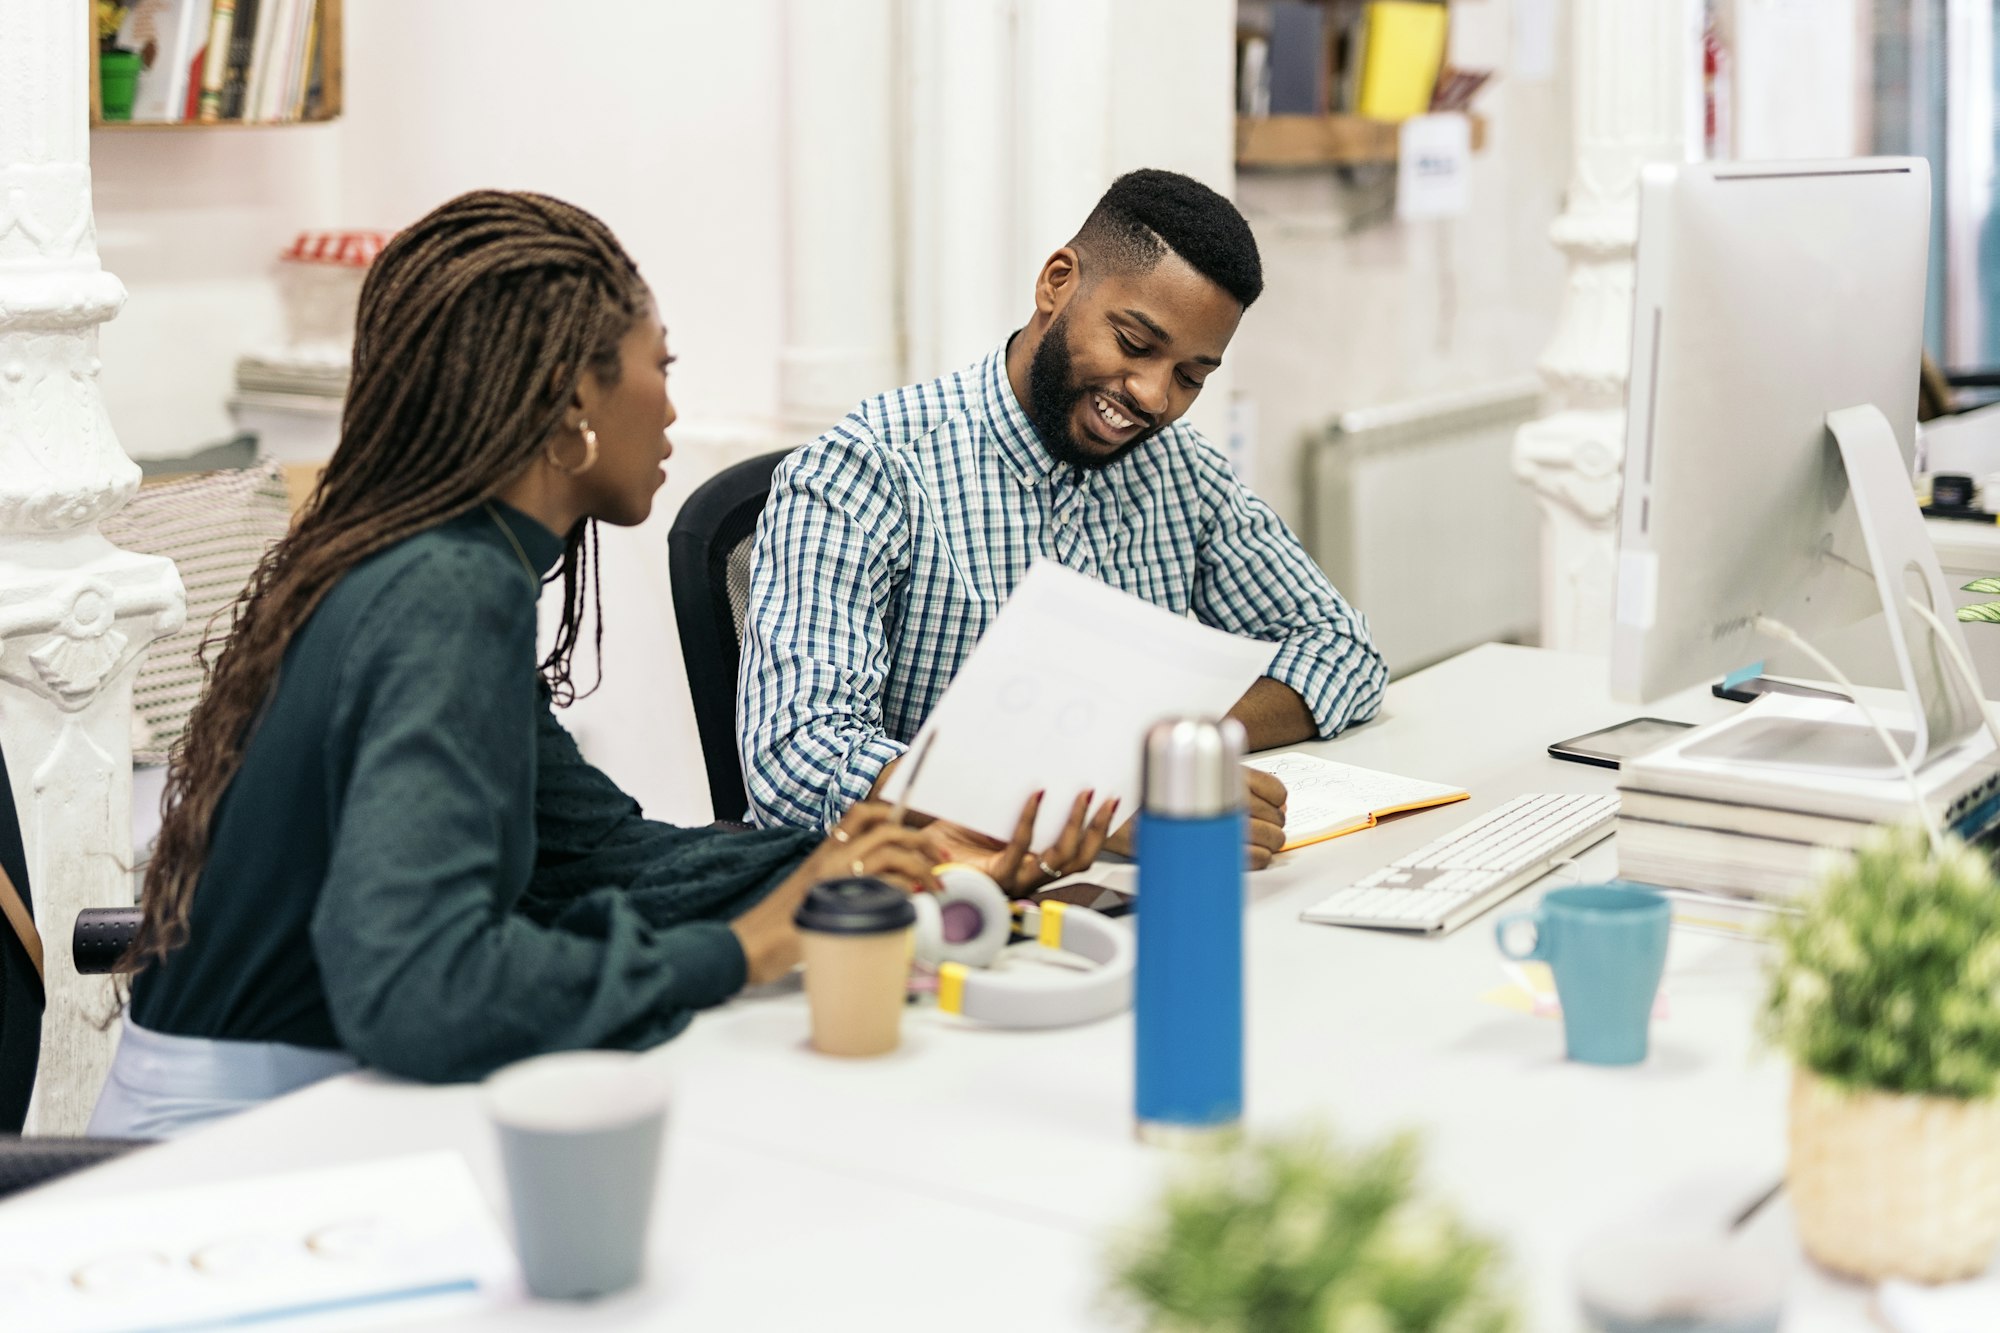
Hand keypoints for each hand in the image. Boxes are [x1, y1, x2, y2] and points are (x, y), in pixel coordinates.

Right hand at [729, 802, 942, 986]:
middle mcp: (830, 856)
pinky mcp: (839, 899)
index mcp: (825, 850)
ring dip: (922, 867)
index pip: (862, 812)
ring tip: (936, 887)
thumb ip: (843, 882)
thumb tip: (884, 888)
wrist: (750, 945)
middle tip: (940, 860)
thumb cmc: (779, 926)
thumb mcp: (813, 892)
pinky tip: (912, 901)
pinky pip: (883, 883)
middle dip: (922, 840)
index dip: (896, 813)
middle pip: (887, 827)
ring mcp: (834, 875)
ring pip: (891, 851)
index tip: (920, 834)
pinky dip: (905, 889)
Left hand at [928, 789, 1119, 896]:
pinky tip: (1036, 796)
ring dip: (1075, 826)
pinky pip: (1021, 849)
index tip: (1112, 800)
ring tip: (1081, 795)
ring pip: (1059, 860)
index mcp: (1034, 862)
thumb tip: (1041, 767)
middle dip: (1097, 828)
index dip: (1099, 830)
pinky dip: (1031, 820)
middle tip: (1105, 797)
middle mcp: (1030, 875)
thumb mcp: (990, 814)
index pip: (1078, 853)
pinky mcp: (996, 877)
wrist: (918, 853)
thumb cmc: (951, 837)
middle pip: (1079, 859)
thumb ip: (1013, 802)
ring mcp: (1016, 879)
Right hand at [1101, 765, 1289, 869]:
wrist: (1118, 818)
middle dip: (1276, 824)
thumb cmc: (1150, 800)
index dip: (1279, 802)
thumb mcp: (1185, 774)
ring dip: (1272, 843)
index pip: (1273, 788)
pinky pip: (1255, 859)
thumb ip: (1223, 778)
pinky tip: (1257, 855)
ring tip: (1265, 843)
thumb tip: (1267, 798)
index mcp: (1218, 771)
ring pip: (1270, 838)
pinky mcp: (1211, 850)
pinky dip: (1262, 858)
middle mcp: (1221, 795)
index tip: (1276, 807)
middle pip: (1274, 815)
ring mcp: (1218, 824)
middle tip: (1271, 828)